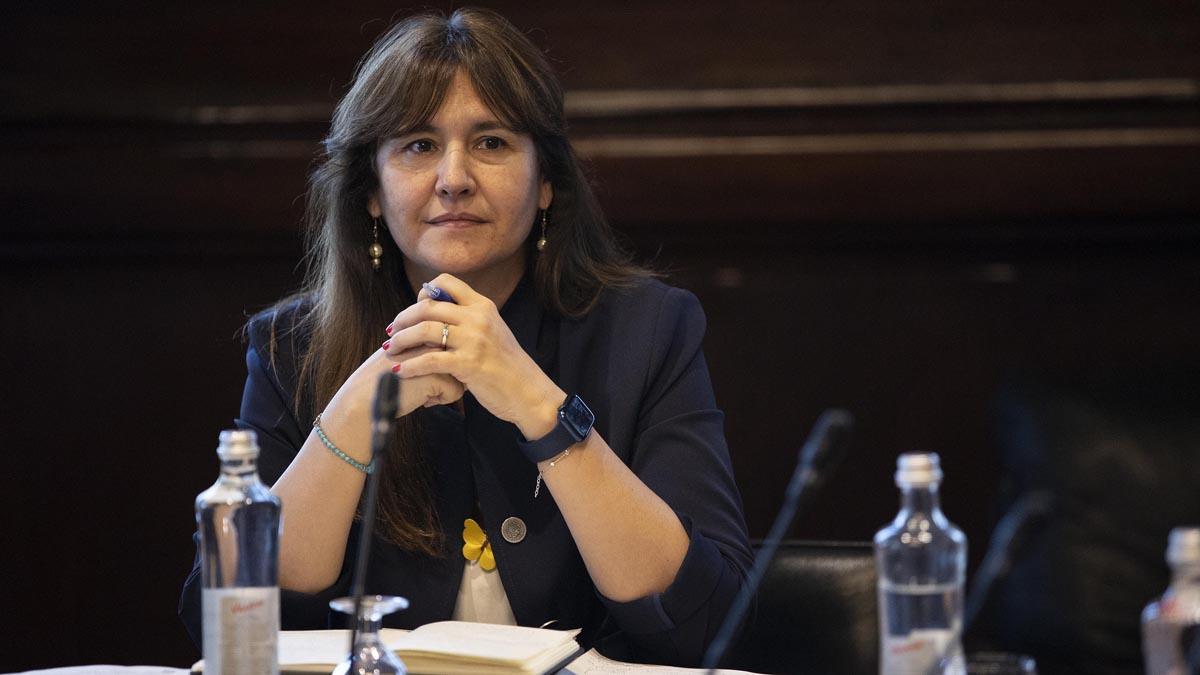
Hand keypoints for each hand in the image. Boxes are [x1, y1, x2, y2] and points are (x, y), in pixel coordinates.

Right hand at [328, 344, 464, 420]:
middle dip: (446, 376)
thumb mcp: (405, 352)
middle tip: (419, 381)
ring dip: (443, 388)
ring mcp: (435, 354)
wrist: (365, 397)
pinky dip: (440, 400)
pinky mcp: (437, 374)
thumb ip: (426, 345)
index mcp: (424, 328)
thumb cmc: (385, 378)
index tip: (419, 370)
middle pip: (459, 361)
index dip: (440, 365)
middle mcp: (432, 337)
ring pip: (461, 376)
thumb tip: (456, 350)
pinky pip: (456, 392)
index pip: (451, 348)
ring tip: (419, 389)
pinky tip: (420, 398)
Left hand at [382, 273, 563, 438]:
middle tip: (392, 332)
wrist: (528, 391)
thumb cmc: (507, 365)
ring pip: (424, 330)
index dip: (423, 294)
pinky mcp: (468, 364)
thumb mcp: (492, 331)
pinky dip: (409, 365)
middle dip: (403, 319)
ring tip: (391, 350)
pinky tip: (400, 372)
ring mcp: (473, 340)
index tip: (414, 311)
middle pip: (428, 306)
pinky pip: (429, 360)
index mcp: (483, 305)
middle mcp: (477, 317)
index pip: (446, 282)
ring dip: (401, 340)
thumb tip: (437, 313)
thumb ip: (469, 320)